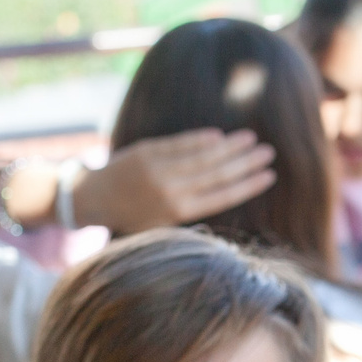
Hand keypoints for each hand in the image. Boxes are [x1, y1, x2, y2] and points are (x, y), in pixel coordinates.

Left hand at [75, 129, 276, 234]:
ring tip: (252, 139)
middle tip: (269, 153)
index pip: (223, 196)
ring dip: (230, 147)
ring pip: (203, 156)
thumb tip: (224, 197)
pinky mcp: (148, 151)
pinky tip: (220, 135)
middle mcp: (172, 190)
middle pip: (218, 173)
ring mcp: (159, 168)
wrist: (92, 198)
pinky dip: (201, 139)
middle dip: (247, 162)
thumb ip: (191, 214)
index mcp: (179, 212)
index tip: (269, 177)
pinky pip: (181, 144)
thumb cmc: (130, 217)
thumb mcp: (162, 226)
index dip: (248, 185)